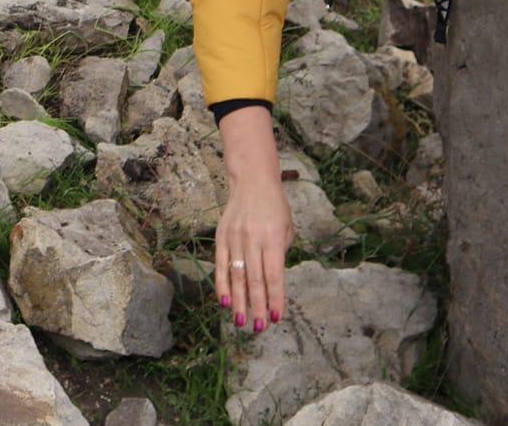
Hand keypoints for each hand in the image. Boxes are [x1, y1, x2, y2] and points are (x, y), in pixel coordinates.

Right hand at [213, 108, 293, 332]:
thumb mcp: (287, 229)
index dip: (275, 298)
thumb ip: (280, 255)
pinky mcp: (221, 236)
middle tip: (258, 327)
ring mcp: (235, 237)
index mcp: (273, 238)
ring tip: (242, 321)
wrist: (252, 181)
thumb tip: (271, 284)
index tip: (276, 318)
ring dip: (240, 301)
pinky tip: (225, 302)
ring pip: (236, 275)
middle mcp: (252, 239)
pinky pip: (220, 265)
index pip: (274, 275)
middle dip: (257, 306)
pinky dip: (221, 285)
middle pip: (255, 279)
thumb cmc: (275, 208)